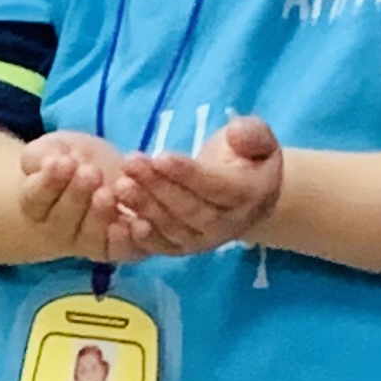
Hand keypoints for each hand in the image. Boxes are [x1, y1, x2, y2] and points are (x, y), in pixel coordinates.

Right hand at [16, 131, 141, 261]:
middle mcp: (56, 231)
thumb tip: (49, 161)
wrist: (102, 177)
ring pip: (89, 236)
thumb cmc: (72, 159)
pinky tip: (137, 222)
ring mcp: (85, 243)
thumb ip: (42, 154)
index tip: (63, 161)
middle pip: (62, 219)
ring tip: (108, 193)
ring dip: (99, 216)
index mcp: (35, 206)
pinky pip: (117, 249)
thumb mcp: (54, 148)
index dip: (49, 181)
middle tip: (90, 172)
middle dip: (77, 195)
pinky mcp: (114, 248)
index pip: (36, 198)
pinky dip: (126, 239)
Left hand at [103, 116, 284, 259]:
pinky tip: (125, 223)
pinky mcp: (185, 248)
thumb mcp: (259, 139)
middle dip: (158, 186)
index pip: (216, 186)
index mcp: (249, 195)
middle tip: (130, 164)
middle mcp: (229, 224)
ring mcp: (206, 240)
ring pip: (174, 228)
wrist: (247, 195)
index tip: (160, 156)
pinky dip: (146, 240)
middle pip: (191, 209)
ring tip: (120, 185)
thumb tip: (237, 133)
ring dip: (145, 207)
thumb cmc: (247, 159)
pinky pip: (165, 247)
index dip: (188, 174)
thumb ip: (252, 134)